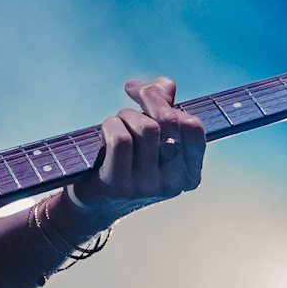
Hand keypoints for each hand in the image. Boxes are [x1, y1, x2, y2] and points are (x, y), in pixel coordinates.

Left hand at [71, 75, 205, 224]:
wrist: (93, 204)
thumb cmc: (125, 165)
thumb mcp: (148, 140)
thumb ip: (162, 110)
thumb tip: (166, 83)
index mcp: (189, 174)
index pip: (193, 127)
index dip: (168, 101)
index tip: (146, 90)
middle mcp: (173, 184)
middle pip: (168, 121)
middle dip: (147, 97)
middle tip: (131, 90)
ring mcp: (147, 188)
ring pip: (146, 128)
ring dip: (126, 114)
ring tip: (115, 122)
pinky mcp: (120, 187)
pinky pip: (121, 140)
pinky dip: (111, 126)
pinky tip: (104, 133)